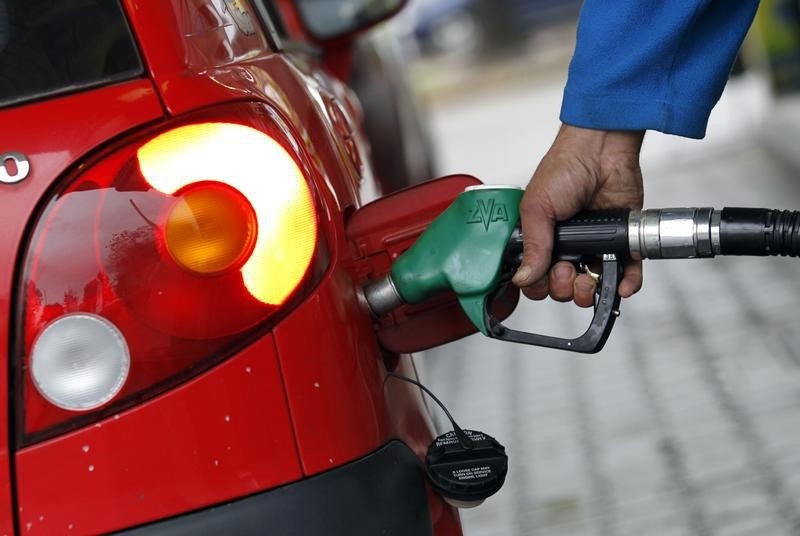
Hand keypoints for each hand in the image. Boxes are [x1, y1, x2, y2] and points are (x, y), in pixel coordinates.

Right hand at [511, 124, 644, 306]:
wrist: (603, 150)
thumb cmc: (564, 169)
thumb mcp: (537, 208)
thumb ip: (533, 246)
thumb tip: (523, 277)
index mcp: (541, 239)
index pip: (536, 277)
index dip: (539, 285)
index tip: (544, 278)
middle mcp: (566, 246)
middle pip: (562, 287)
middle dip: (564, 288)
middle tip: (567, 271)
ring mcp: (594, 246)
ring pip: (592, 286)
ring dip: (590, 292)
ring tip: (588, 278)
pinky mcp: (621, 243)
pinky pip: (625, 274)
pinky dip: (625, 284)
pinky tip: (620, 285)